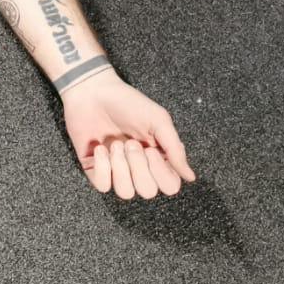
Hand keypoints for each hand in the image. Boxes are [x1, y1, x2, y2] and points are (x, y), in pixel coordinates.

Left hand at [61, 69, 196, 198]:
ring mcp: (116, 170)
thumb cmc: (127, 102)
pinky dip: (102, 167)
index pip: (169, 186)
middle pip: (147, 191)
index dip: (161, 172)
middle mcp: (138, 168)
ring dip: (120, 167)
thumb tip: (190, 177)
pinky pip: (102, 185)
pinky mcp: (95, 169)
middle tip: (130, 143)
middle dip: (138, 166)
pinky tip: (100, 148)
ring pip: (125, 192)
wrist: (93, 91)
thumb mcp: (158, 120)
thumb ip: (175, 149)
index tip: (151, 150)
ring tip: (115, 144)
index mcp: (157, 158)